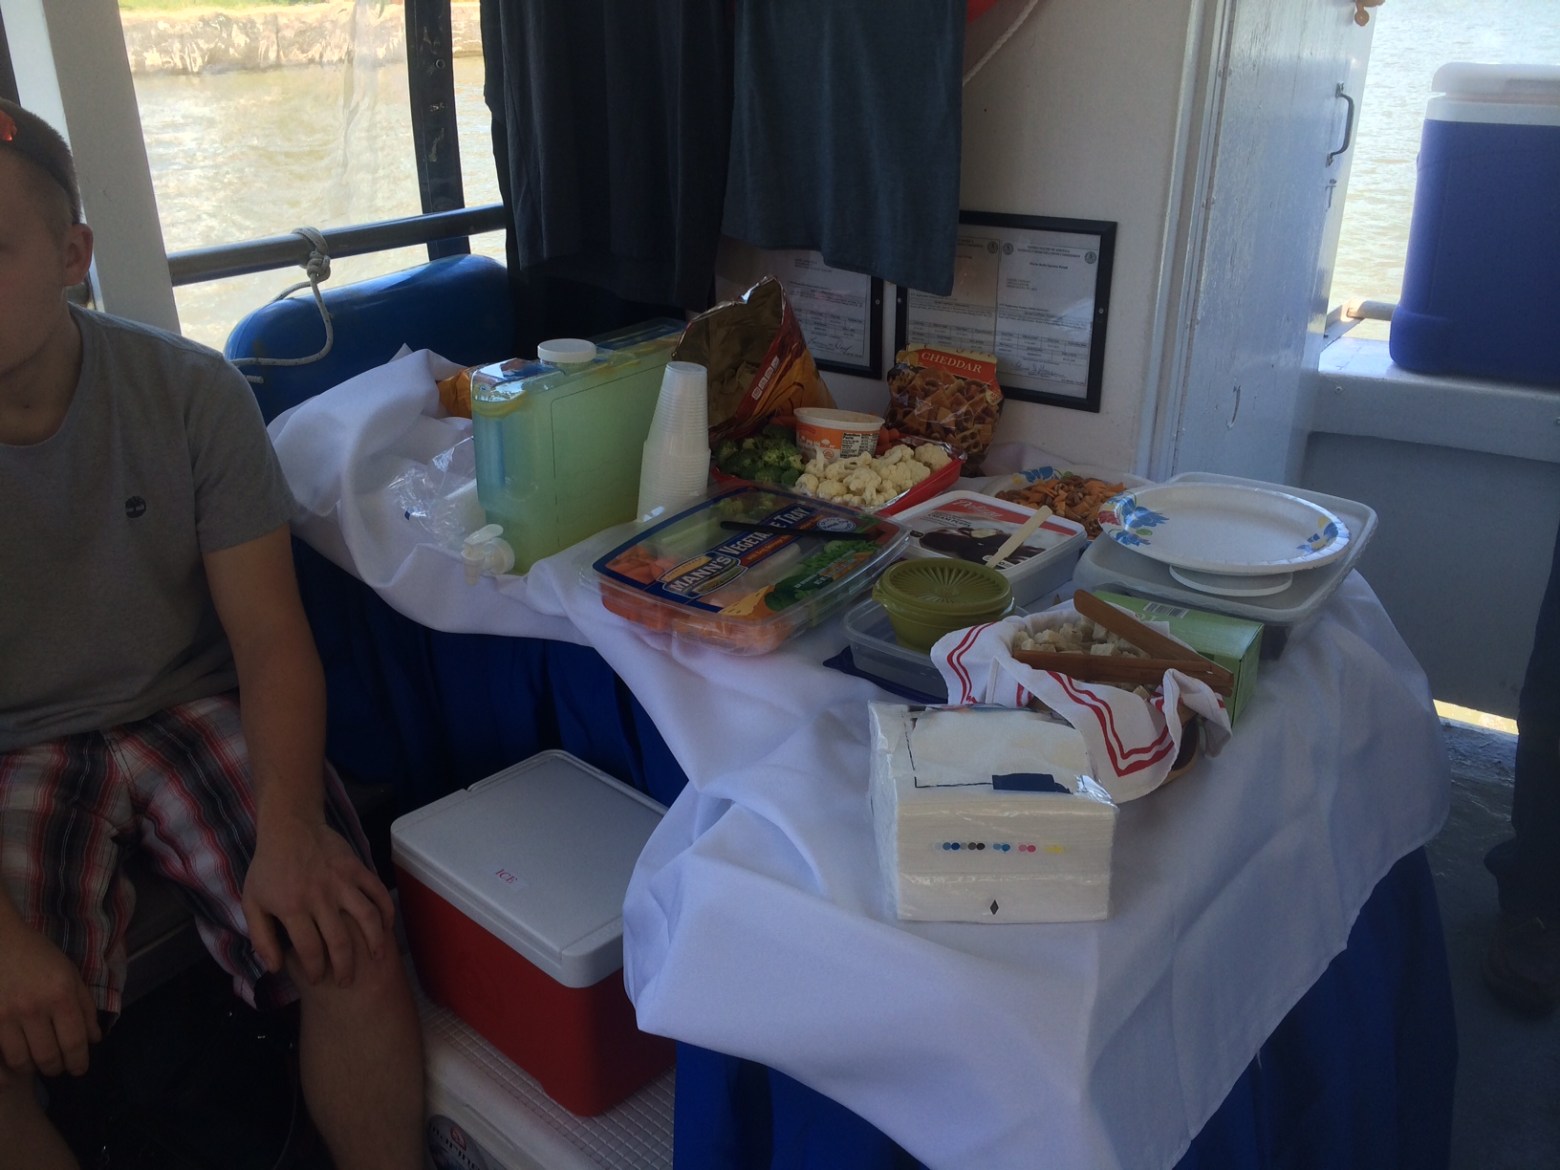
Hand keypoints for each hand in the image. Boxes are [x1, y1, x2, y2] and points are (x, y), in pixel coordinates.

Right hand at [0, 920, 100, 1076]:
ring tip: (38, 1063)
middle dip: (57, 1068)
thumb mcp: (71, 975)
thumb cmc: (39, 956)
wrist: (0, 942)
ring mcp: (5, 1016)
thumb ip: (85, 1008)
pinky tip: (17, 1061)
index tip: (80, 1069)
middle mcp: (33, 1009)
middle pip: (48, 1057)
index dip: (79, 1062)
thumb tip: (94, 1040)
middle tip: (59, 1067)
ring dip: (32, 1068)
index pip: (74, 1042)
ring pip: (20, 1062)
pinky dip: (8, 1065)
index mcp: (60, 995)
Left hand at [240, 815, 394, 987]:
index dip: (315, 970)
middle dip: (344, 967)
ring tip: (376, 959)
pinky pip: (377, 892)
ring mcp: (342, 882)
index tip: (318, 979)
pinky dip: (386, 911)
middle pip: (339, 941)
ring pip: (366, 918)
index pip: (309, 950)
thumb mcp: (252, 903)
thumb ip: (261, 937)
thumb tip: (275, 968)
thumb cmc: (268, 867)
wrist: (290, 828)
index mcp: (292, 908)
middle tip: (346, 981)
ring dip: (374, 943)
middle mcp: (320, 898)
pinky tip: (387, 927)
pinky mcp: (357, 868)